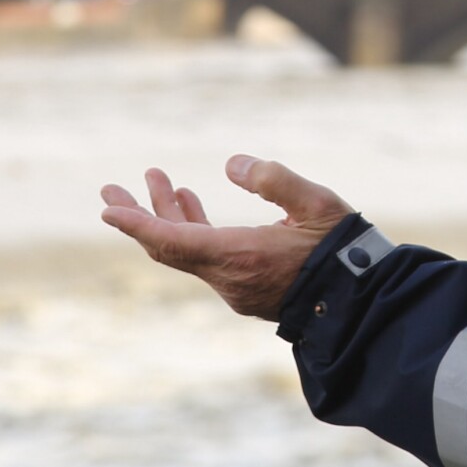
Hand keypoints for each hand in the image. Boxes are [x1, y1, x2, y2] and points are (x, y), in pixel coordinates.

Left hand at [99, 155, 353, 320]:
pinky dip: (191, 227)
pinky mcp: (245, 286)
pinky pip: (204, 256)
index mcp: (239, 256)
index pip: (173, 240)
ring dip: (169, 215)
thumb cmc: (341, 250)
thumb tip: (233, 164)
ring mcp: (235, 286)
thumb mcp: (316, 204)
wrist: (359, 301)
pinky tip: (190, 203)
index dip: (137, 222)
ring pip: (187, 250)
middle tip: (110, 188)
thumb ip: (275, 179)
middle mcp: (228, 277)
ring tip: (157, 179)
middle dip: (140, 214)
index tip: (108, 209)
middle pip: (169, 246)